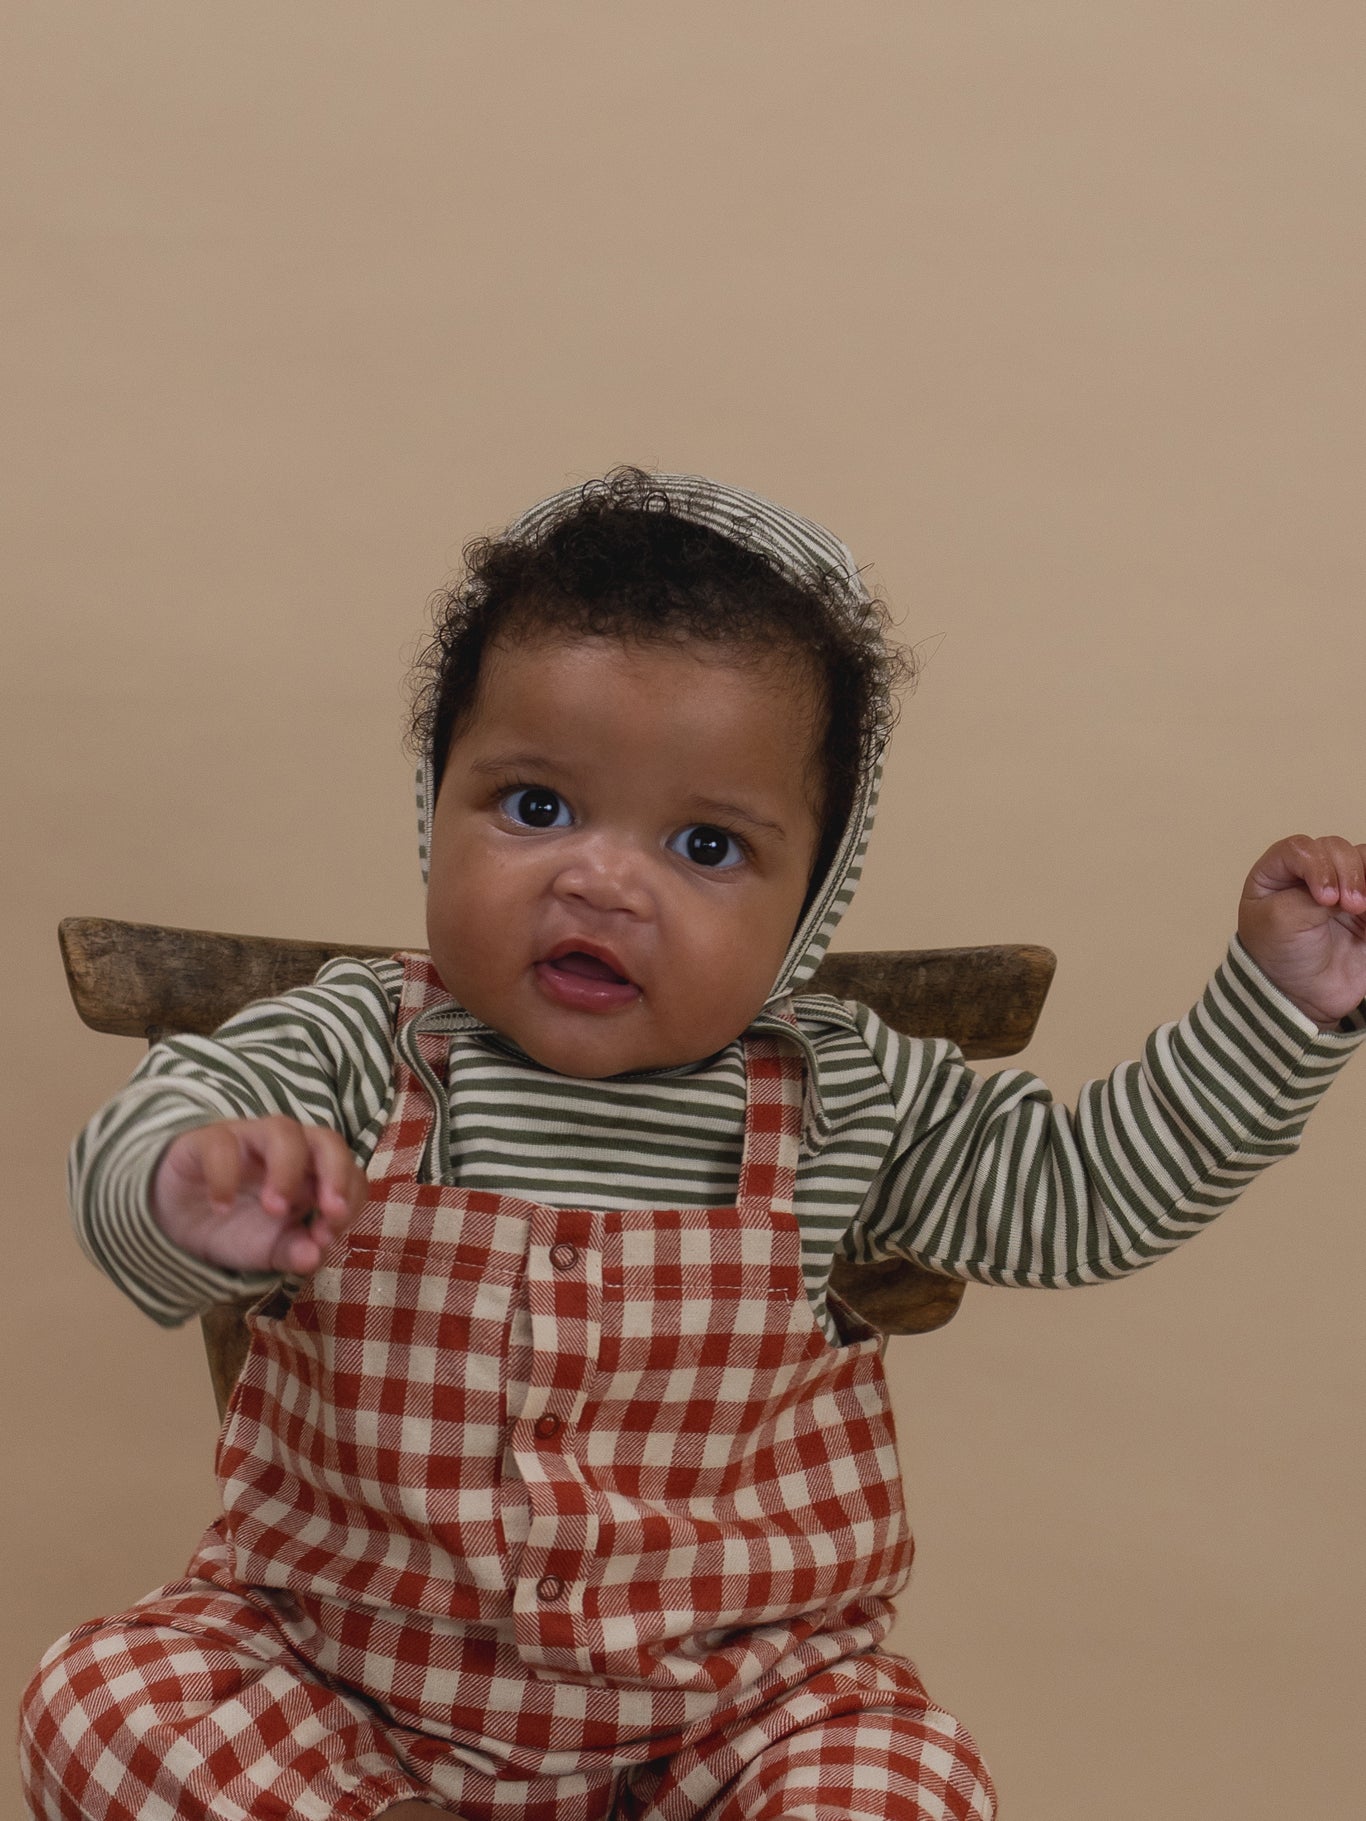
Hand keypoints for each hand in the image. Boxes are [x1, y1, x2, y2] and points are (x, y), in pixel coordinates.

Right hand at [151, 1116, 366, 1274]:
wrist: (175, 1221)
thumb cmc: (234, 1226)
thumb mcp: (269, 1248)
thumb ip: (294, 1251)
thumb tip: (314, 1257)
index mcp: (312, 1173)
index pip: (349, 1171)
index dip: (349, 1199)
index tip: (329, 1235)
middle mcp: (286, 1150)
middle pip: (326, 1139)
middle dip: (337, 1172)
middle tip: (329, 1211)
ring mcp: (248, 1140)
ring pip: (281, 1129)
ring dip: (287, 1170)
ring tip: (275, 1209)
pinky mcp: (206, 1141)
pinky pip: (221, 1144)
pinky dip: (225, 1175)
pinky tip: (222, 1206)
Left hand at [1238, 835, 1365, 1026]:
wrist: (1304, 995)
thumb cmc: (1279, 957)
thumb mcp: (1282, 921)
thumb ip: (1312, 896)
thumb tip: (1349, 887)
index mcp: (1276, 872)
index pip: (1299, 848)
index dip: (1317, 865)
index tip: (1324, 898)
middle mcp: (1308, 872)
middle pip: (1336, 849)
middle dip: (1347, 873)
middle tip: (1348, 906)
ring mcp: (1338, 885)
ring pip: (1362, 859)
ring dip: (1364, 878)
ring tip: (1360, 908)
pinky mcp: (1364, 903)